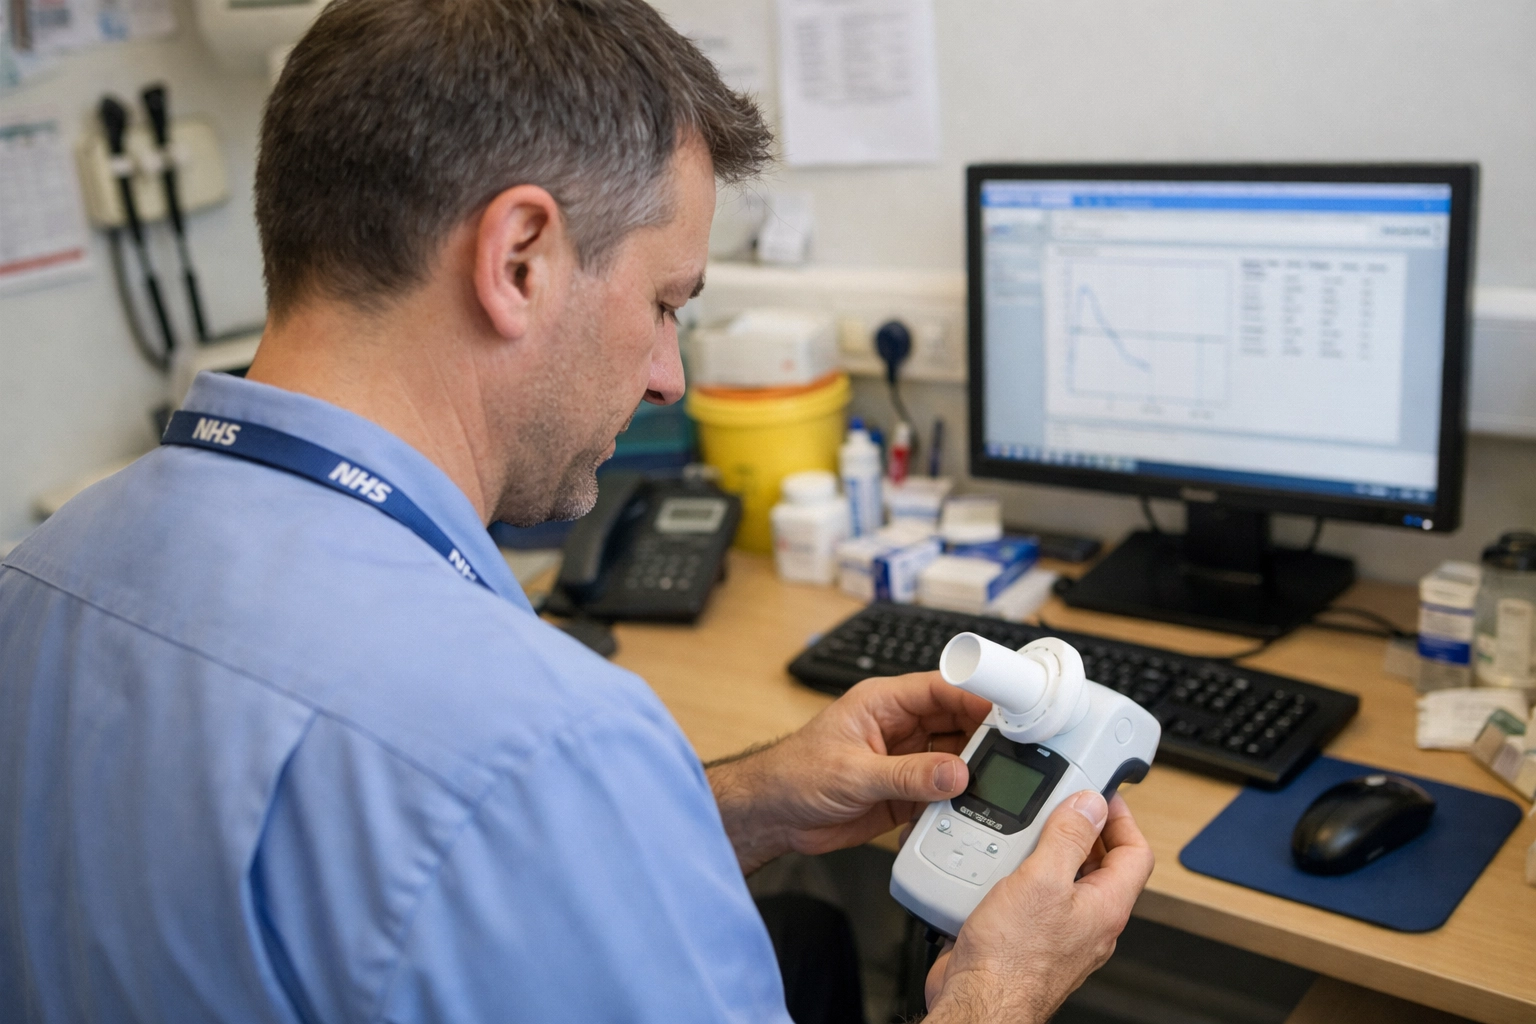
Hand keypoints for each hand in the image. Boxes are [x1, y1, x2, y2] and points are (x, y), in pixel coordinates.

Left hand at [706, 671, 990, 873]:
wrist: (772, 816)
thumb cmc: (794, 775)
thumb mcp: (852, 773)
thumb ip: (907, 775)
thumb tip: (955, 773)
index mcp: (884, 703)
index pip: (942, 689)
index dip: (978, 696)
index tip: (1011, 710)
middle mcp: (900, 727)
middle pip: (958, 722)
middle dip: (986, 736)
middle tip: (1017, 752)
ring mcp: (906, 760)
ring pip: (956, 757)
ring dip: (976, 770)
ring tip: (1001, 783)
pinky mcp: (907, 793)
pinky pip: (945, 791)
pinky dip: (961, 800)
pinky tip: (975, 807)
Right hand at [924, 792, 1153, 1023]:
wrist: (979, 1004)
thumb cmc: (1012, 960)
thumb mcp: (1042, 880)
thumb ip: (1069, 838)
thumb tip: (1090, 805)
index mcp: (1106, 907)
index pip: (1135, 853)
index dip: (1121, 818)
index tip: (1099, 796)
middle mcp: (1090, 923)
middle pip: (1101, 865)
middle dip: (1081, 831)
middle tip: (1060, 807)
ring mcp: (1062, 934)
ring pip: (1066, 881)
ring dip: (1048, 852)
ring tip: (1027, 832)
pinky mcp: (1031, 941)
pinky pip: (1036, 900)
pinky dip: (1022, 877)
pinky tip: (998, 868)